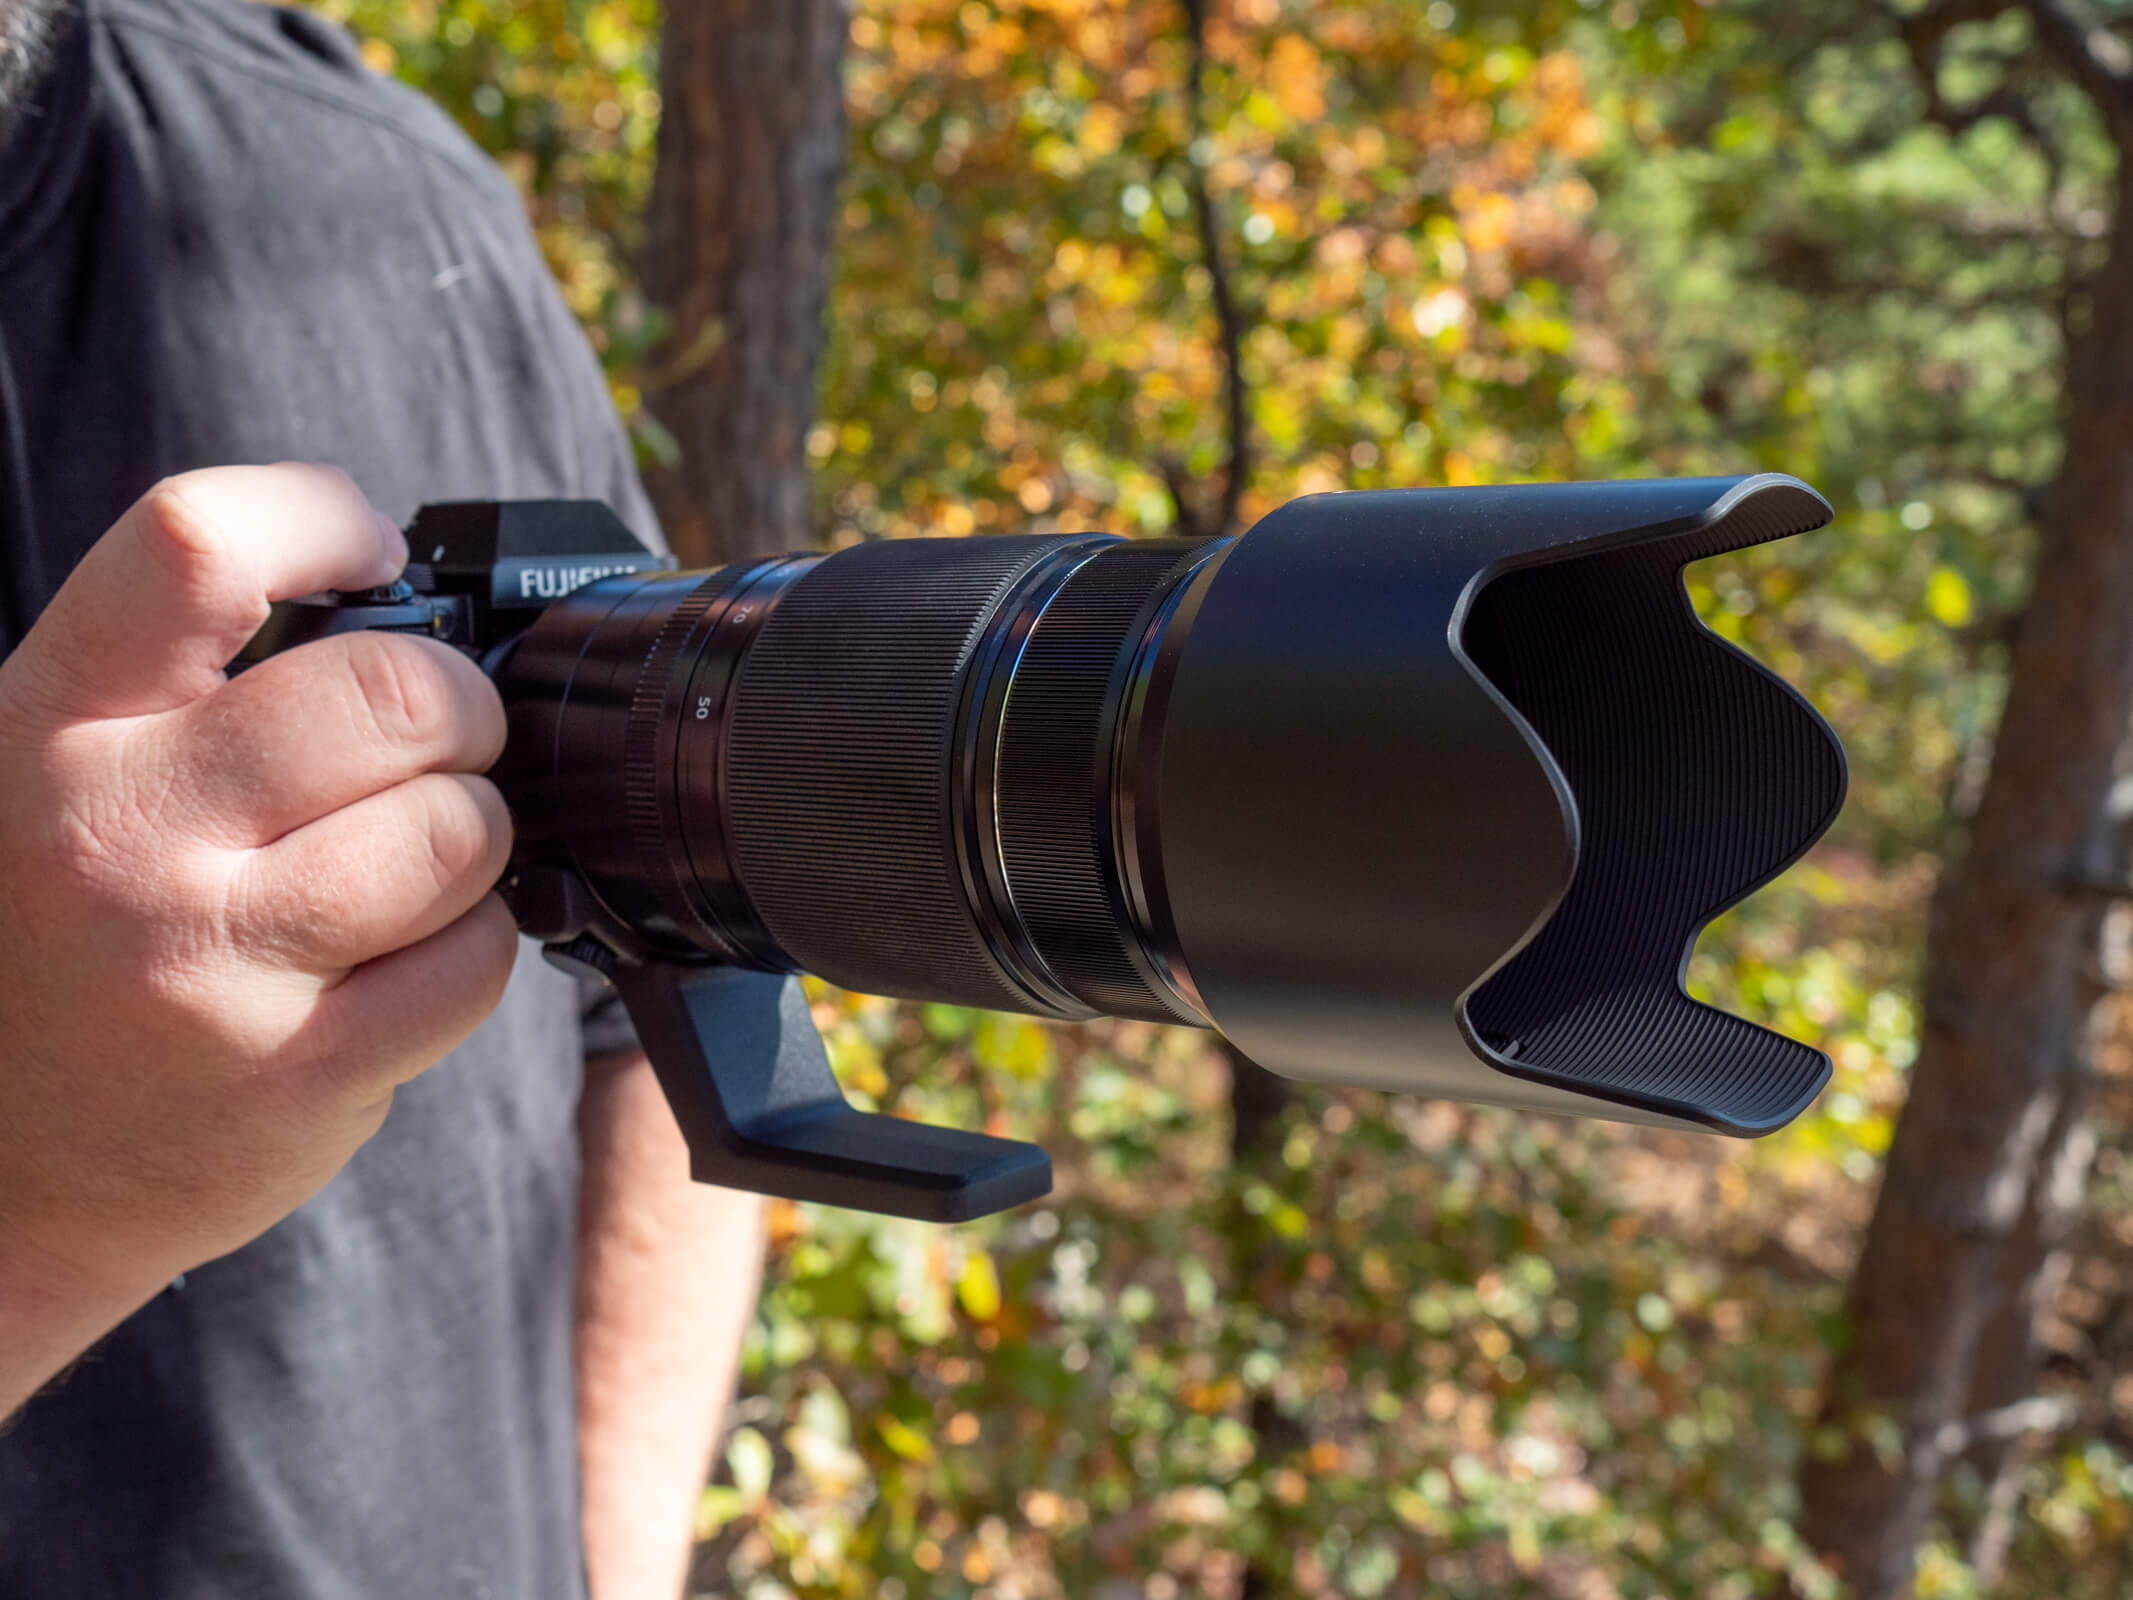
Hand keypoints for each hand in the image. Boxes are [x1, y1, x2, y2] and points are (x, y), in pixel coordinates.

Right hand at [0, 465, 517, 1402]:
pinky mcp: (295, 1072)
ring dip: (474, 835)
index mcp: (54, 722)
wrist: (4, 1171)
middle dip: (460, 708)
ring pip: (459, 829)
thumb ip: (191, 686)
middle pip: (394, 693)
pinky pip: (475, 959)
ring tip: (414, 862)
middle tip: (443, 740)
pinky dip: (473, 948)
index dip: (323, 519)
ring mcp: (209, 959)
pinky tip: (401, 960)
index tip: (376, 553)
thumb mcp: (60, 775)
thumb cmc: (59, 938)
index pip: (198, 546)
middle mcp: (121, 829)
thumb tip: (399, 600)